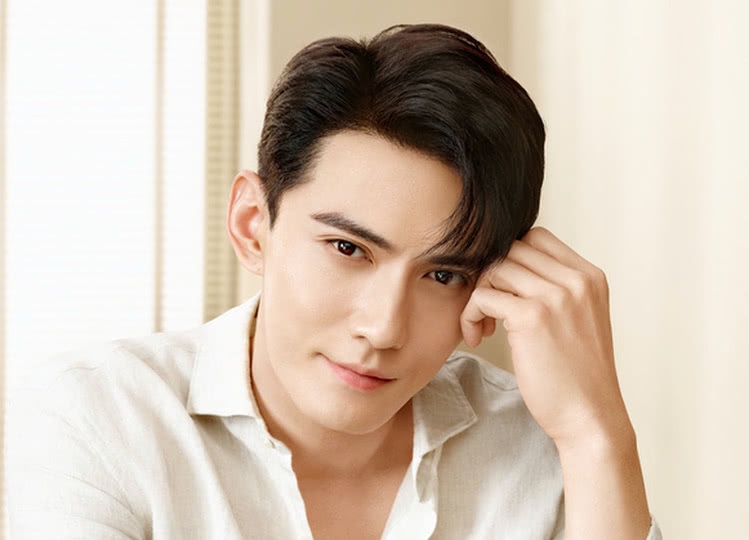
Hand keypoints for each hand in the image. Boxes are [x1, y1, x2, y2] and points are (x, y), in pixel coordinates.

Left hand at [461, 227, 629, 446]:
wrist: (591, 418)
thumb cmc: (578, 376)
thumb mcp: (580, 319)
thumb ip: (556, 290)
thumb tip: (508, 268)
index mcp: (590, 276)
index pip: (536, 237)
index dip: (509, 259)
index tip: (503, 290)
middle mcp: (577, 279)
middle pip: (511, 248)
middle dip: (491, 275)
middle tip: (488, 309)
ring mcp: (556, 295)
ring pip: (494, 268)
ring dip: (478, 295)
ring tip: (484, 326)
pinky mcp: (532, 316)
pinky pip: (483, 296)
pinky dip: (471, 314)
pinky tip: (479, 337)